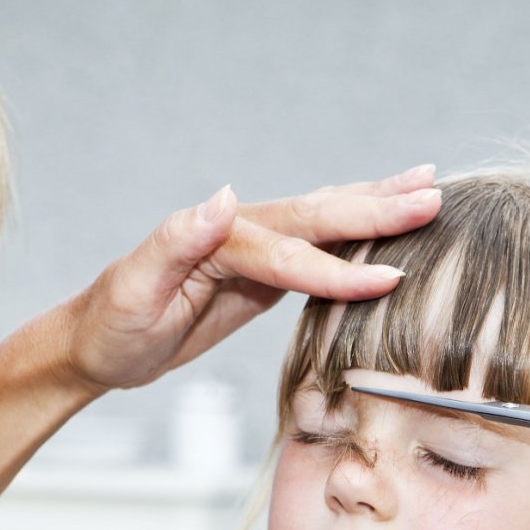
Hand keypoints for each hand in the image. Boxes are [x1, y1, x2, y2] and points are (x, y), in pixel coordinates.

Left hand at [62, 166, 441, 393]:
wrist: (95, 345)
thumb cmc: (112, 325)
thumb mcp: (133, 290)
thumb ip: (175, 242)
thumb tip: (220, 196)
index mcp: (216, 239)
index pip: (288, 253)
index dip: (338, 266)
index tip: (389, 277)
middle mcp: (240, 232)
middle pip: (318, 217)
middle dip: (377, 210)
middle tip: (433, 197)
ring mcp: (255, 248)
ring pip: (325, 219)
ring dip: (375, 202)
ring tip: (426, 184)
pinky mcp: (262, 271)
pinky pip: (320, 247)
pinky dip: (356, 230)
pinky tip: (383, 223)